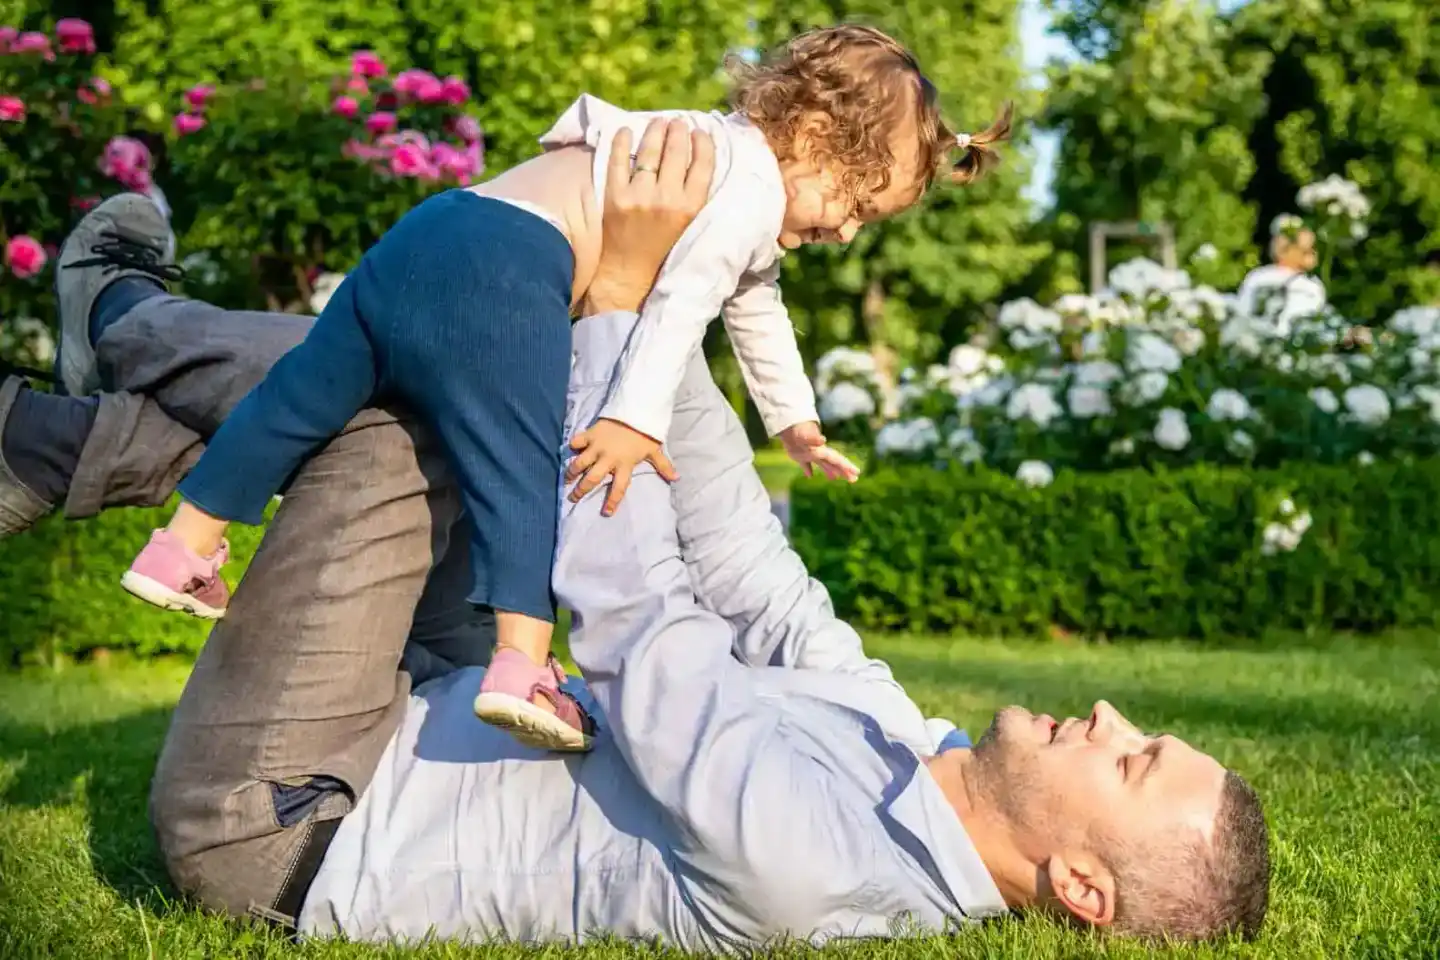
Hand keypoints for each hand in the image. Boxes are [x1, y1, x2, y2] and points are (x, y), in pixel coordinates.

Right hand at [567, 418, 679, 514]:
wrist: (636, 408)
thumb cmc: (645, 432)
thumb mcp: (654, 449)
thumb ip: (663, 466)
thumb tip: (676, 478)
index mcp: (624, 465)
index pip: (618, 488)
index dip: (612, 502)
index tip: (606, 513)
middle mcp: (608, 458)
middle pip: (592, 479)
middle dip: (581, 491)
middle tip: (572, 499)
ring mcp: (597, 446)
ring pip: (580, 463)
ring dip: (572, 472)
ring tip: (566, 480)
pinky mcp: (590, 434)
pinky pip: (577, 441)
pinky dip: (573, 446)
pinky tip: (569, 451)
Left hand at [582, 118, 716, 315]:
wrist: (627, 273)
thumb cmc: (661, 247)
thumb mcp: (687, 224)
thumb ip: (692, 194)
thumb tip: (694, 153)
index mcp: (690, 208)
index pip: (702, 163)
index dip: (702, 142)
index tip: (699, 132)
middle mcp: (666, 200)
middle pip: (676, 151)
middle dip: (678, 131)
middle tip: (677, 123)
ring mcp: (639, 196)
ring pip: (650, 150)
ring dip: (655, 130)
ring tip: (659, 123)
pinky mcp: (614, 196)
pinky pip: (619, 159)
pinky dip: (623, 141)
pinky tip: (627, 131)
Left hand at [779, 421, 860, 482]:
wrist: (786, 424)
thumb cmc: (796, 430)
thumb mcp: (805, 435)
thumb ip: (814, 438)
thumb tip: (823, 439)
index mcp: (822, 450)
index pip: (837, 460)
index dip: (846, 467)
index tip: (857, 473)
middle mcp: (818, 452)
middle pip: (833, 463)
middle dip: (844, 471)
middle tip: (854, 480)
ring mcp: (808, 453)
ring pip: (822, 464)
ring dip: (829, 471)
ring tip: (835, 479)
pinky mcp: (798, 454)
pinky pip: (805, 464)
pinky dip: (808, 469)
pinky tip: (809, 476)